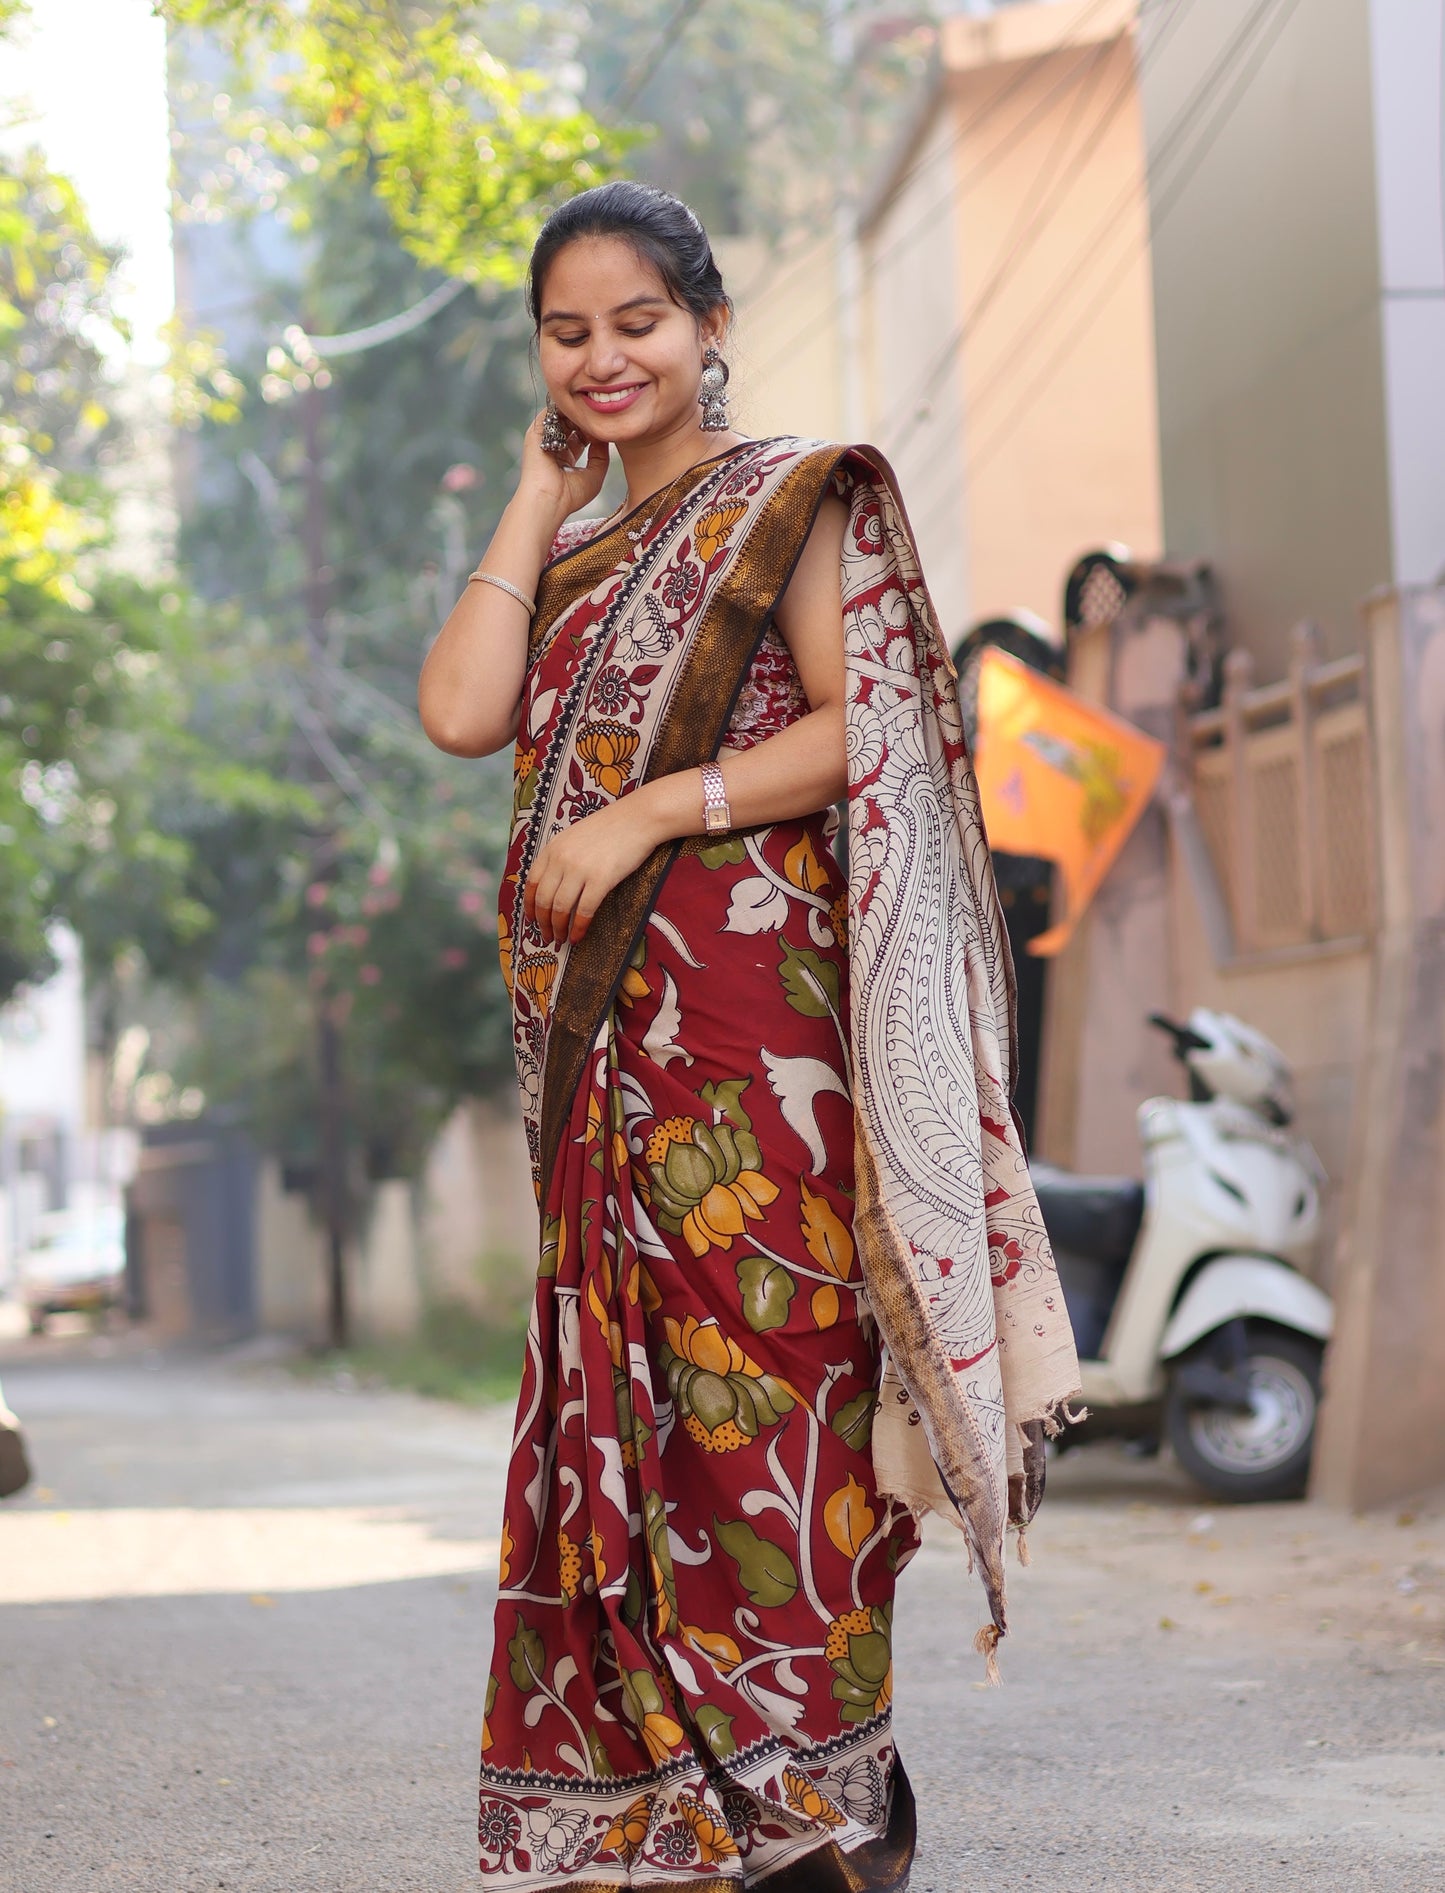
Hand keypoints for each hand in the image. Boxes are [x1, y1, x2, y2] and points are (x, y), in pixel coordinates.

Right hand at [517, 406, 610, 527]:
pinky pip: (552, 411)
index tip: (609, 430)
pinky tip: (580, 414)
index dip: (595, 431)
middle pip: (573, 423)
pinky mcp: (536, 432)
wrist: (547, 500)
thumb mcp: (595, 474)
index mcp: (565, 458)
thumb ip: (602, 454)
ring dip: (578, 413)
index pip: (582, 436)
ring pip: (563, 415)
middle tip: (601, 419)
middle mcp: (554, 447)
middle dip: (587, 419)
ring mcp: (544, 438)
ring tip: (592, 416)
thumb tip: (605, 435)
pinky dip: (566, 409)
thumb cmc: (570, 495)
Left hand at [525, 797, 661, 946]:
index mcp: (552, 848)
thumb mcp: (574, 837)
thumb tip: (553, 886)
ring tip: (561, 940)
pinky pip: (584, 911)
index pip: (531, 883)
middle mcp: (561, 859)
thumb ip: (560, 857)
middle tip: (546, 937)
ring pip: (560, 908)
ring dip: (559, 929)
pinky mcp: (601, 879)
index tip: (531, 920)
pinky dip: (578, 928)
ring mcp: (580, 869)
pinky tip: (578, 937)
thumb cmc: (610, 828)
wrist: (638, 818)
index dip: (529, 906)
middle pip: (544, 899)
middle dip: (543, 923)